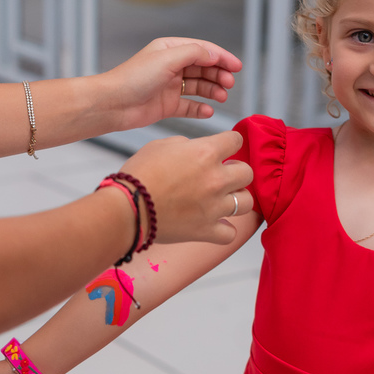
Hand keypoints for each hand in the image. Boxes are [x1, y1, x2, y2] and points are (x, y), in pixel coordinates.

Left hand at [95, 38, 241, 130]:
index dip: (221, 57)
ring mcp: (170, 87)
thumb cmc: (134, 78)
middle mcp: (171, 66)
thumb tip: (214, 54)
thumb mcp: (168, 58)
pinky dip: (201, 109)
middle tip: (229, 83)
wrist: (113, 104)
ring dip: (213, 91)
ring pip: (199, 87)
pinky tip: (209, 111)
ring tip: (222, 97)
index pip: (202, 50)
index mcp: (170, 50)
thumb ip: (194, 53)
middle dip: (219, 74)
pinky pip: (189, 106)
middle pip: (203, 68)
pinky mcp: (167, 106)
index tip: (237, 66)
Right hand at [119, 131, 254, 245]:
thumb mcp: (161, 145)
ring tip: (221, 199)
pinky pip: (230, 233)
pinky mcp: (206, 230)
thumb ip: (186, 145)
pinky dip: (224, 230)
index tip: (222, 149)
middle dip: (235, 171)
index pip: (236, 140)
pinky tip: (214, 224)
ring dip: (236, 199)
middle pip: (247, 172)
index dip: (229, 143)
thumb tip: (196, 150)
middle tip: (220, 175)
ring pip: (246, 202)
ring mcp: (214, 207)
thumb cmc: (139, 173)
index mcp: (206, 152)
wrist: (126, 207)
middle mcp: (216, 179)